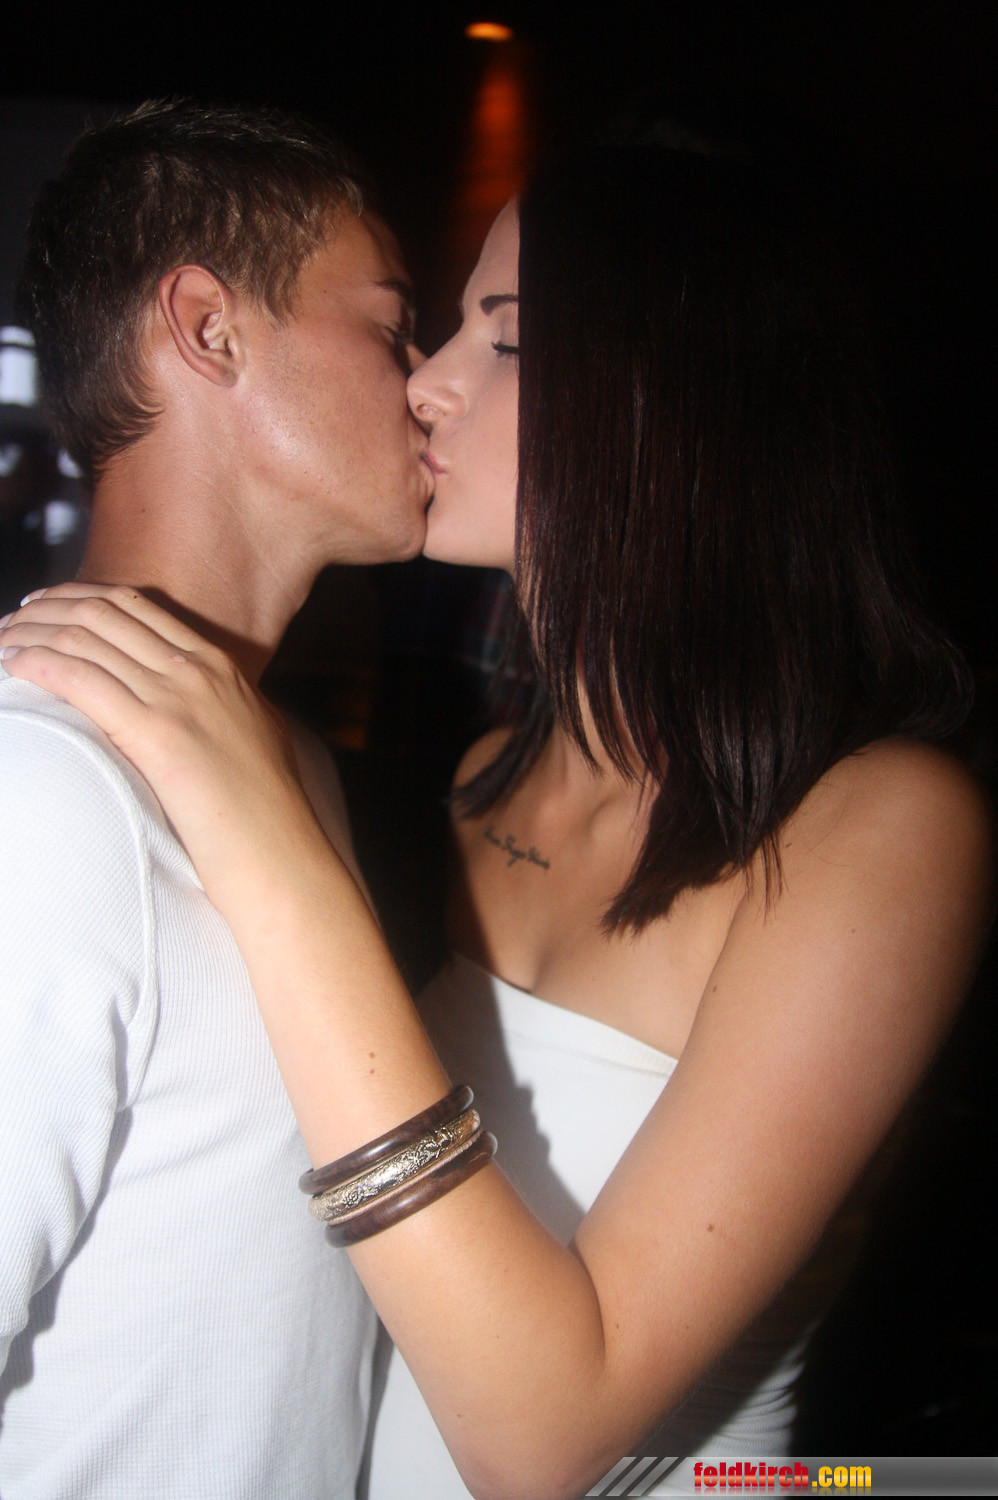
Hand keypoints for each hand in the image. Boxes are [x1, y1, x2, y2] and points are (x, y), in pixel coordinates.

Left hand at [0, 584, 319, 901]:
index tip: (48, 606)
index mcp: (221, 668)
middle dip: (48, 609)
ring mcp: (179, 698)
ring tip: (3, 641)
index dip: (81, 598)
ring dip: (33, 633)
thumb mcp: (255, 739)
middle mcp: (198, 671)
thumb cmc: (267, 816)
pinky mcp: (157, 733)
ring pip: (87, 639)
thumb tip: (201, 714)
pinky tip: (13, 663)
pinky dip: (39, 663)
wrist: (280, 854)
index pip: (136, 607)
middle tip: (14, 619)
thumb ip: (224, 711)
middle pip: (104, 613)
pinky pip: (82, 679)